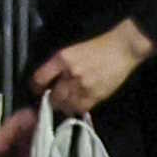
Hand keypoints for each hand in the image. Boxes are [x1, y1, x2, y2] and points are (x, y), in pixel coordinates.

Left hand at [28, 22, 152, 118]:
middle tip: (52, 100)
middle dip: (51, 100)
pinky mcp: (96, 95)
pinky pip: (80, 108)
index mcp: (61, 59)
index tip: (37, 90)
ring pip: (65, 105)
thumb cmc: (96, 47)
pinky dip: (76, 108)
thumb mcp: (71, 52)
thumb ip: (58, 66)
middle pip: (53, 96)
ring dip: (63, 106)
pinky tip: (76, 105)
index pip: (39, 78)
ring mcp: (83, 86)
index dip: (36, 87)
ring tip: (65, 103)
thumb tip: (48, 81)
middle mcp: (70, 73)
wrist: (121, 49)